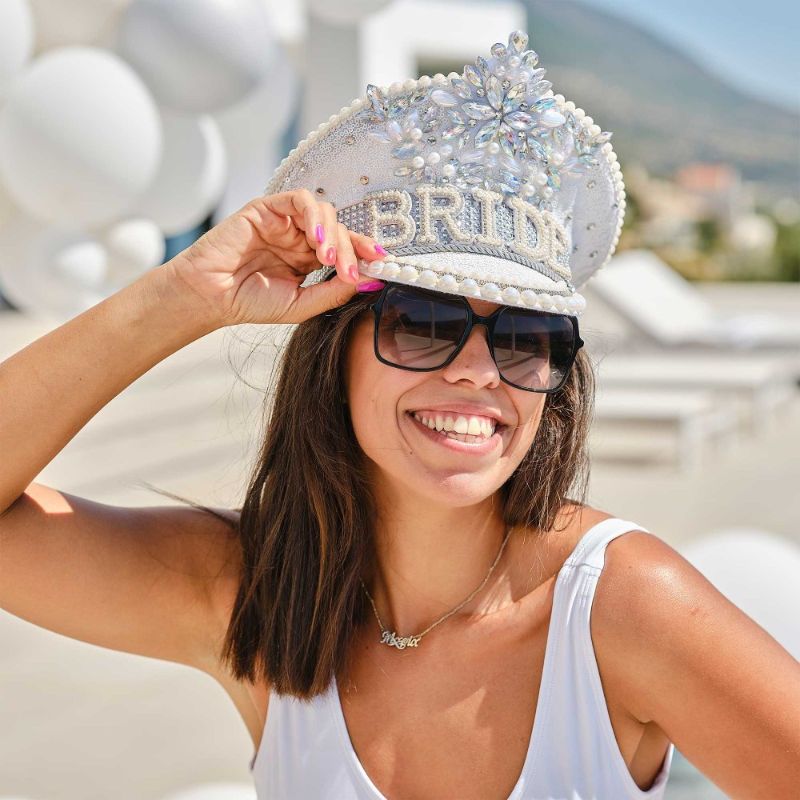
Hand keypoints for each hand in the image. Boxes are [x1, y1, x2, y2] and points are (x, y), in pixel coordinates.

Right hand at [166, 189, 386, 326]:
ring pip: (324, 213)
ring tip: (328, 259)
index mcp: (310, 260)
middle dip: (350, 250)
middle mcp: (300, 238)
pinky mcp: (268, 208)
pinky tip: (314, 239)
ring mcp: (286, 222)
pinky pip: (300, 199)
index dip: (365, 252)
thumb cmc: (252, 303)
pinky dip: (313, 215)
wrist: (212, 297)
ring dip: (333, 235)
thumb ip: (334, 292)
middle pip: (339, 231)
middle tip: (350, 272)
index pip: (345, 249)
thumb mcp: (303, 304)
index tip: (383, 263)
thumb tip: (371, 279)